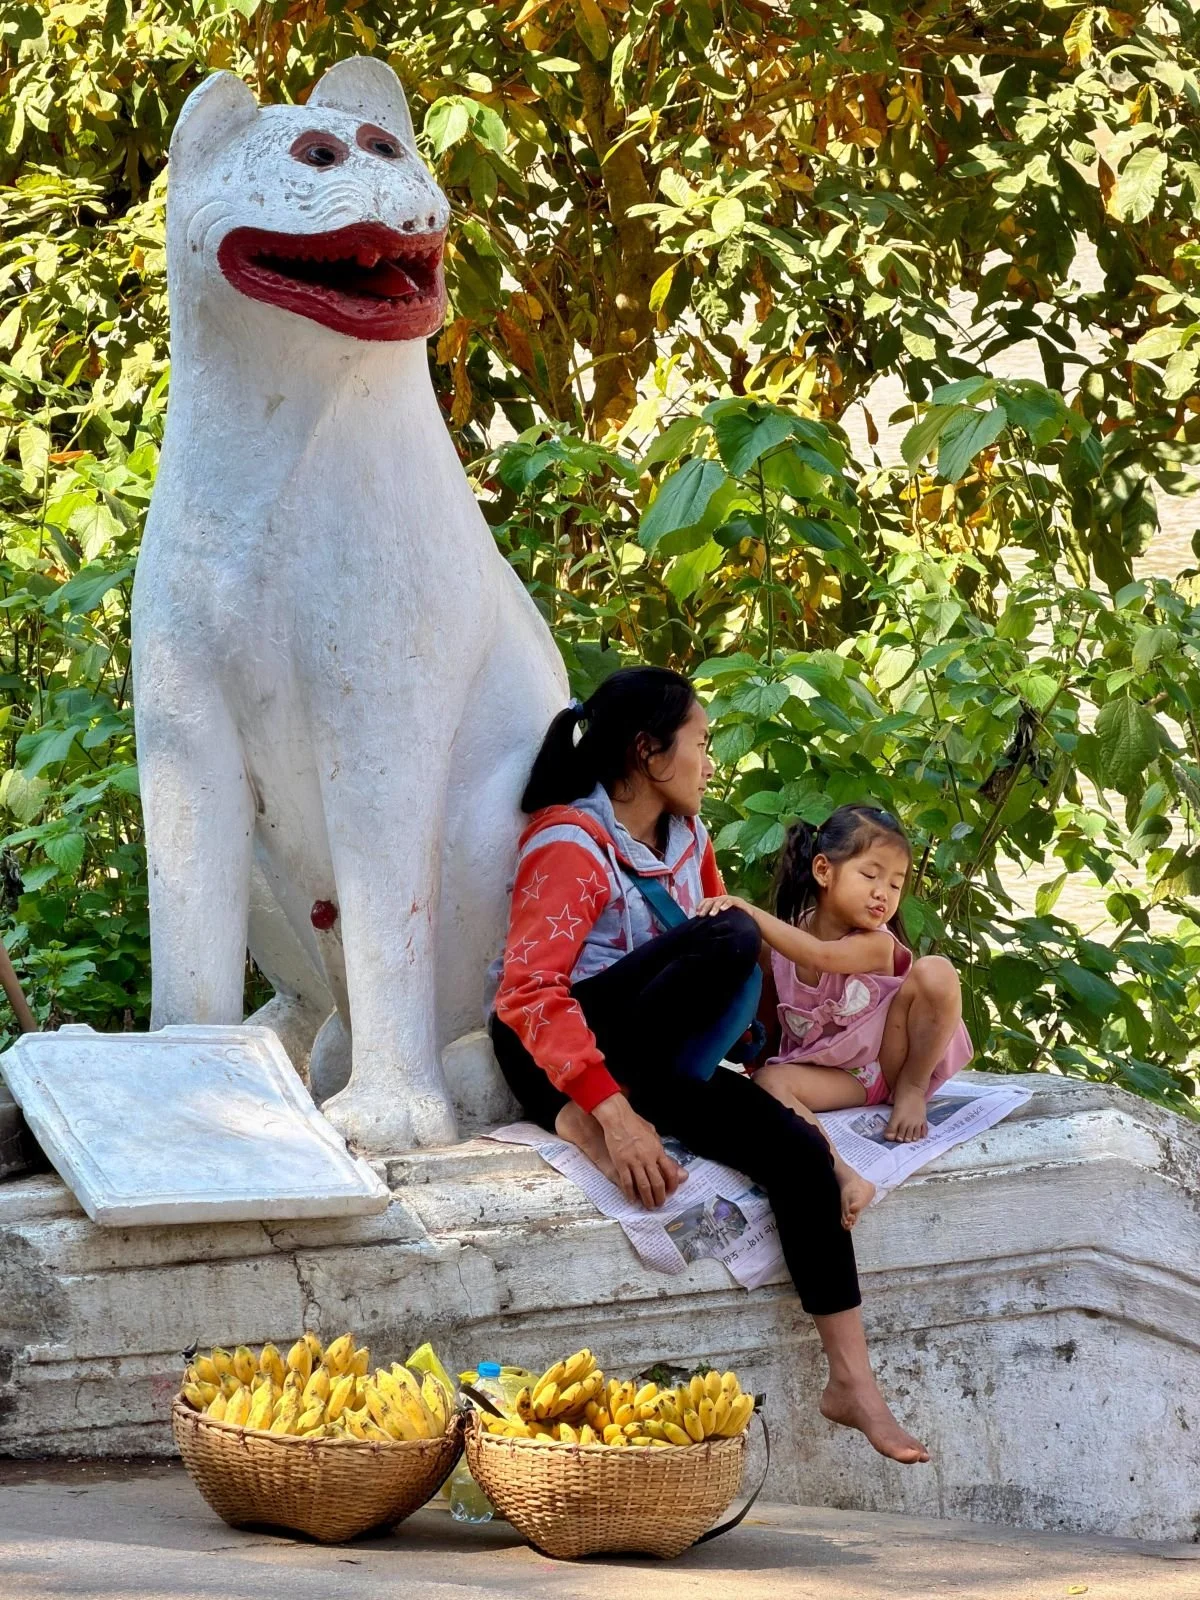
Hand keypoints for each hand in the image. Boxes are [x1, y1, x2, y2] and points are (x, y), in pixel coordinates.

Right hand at [593, 1094, 686, 1209]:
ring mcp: (634, 1162)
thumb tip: (672, 1164)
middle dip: (660, 1197)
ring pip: (643, 1186)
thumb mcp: (653, 1134)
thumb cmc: (635, 1124)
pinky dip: (630, 1193)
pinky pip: (627, 1182)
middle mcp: (647, 1158)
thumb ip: (662, 1150)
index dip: (672, 1185)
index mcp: (657, 1150)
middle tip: (659, 1204)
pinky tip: (632, 1199)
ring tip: (648, 1206)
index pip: (670, 1172)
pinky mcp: (621, 1163)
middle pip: (657, 1183)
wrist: (618, 1119)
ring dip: (647, 1199)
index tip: (671, 1191)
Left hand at [697, 894, 750, 917]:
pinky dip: (726, 905)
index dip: (701, 906)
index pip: (706, 901)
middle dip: (705, 908)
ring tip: (712, 915)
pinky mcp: (738, 901)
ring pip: (720, 900)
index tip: (696, 914)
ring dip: (715, 907)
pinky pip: (731, 901)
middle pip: (711, 901)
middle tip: (701, 915)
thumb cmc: (735, 920)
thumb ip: (715, 921)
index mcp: (717, 903)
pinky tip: (723, 909)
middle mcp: (722, 899)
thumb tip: (702, 931)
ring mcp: (730, 899)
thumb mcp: (723, 920)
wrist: (752, 917)